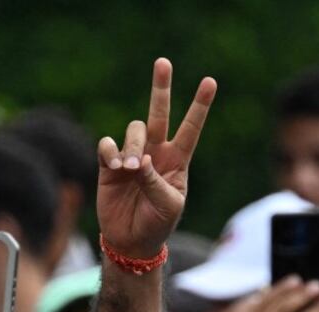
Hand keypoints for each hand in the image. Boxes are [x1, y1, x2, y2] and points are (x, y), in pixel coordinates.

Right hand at [96, 58, 216, 259]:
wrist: (132, 240)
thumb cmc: (157, 224)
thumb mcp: (167, 205)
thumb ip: (155, 180)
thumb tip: (140, 159)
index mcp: (177, 161)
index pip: (191, 128)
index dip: (200, 106)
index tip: (210, 82)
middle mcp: (156, 152)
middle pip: (159, 113)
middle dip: (161, 88)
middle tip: (163, 62)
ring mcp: (132, 156)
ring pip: (133, 132)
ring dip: (132, 146)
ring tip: (132, 169)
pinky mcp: (110, 164)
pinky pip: (108, 145)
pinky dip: (112, 151)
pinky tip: (116, 166)